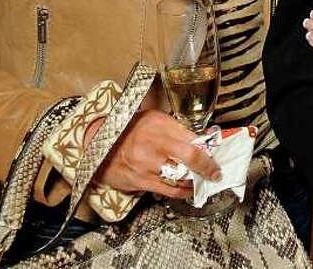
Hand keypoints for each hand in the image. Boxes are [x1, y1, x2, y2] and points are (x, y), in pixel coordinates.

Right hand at [88, 109, 221, 198]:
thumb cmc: (128, 130)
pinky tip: (188, 190)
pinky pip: (167, 190)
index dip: (208, 148)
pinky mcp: (139, 180)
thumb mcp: (153, 120)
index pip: (192, 137)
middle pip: (191, 157)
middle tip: (215, 172)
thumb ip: (176, 128)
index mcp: (159, 124)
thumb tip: (201, 139)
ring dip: (195, 181)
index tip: (216, 154)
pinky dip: (182, 192)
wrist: (96, 143)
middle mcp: (154, 143)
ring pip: (181, 177)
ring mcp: (146, 163)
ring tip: (202, 181)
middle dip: (207, 167)